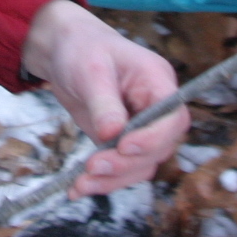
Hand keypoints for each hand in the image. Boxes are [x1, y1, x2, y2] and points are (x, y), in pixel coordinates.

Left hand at [20, 0, 188, 196]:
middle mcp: (155, 107)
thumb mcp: (90, 70)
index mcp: (157, 81)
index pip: (172, 117)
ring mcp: (140, 127)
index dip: (153, 137)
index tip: (123, 146)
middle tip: (92, 166)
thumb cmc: (81, 48)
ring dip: (113, 179)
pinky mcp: (121, 141)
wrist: (63, 51)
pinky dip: (102, 181)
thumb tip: (112, 135)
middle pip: (159, 148)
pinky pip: (121, 168)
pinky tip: (77, 188)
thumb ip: (104, 103)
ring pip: (141, 165)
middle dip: (126, 163)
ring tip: (80, 184)